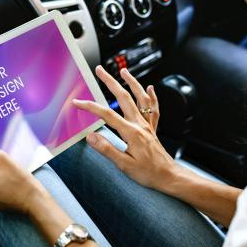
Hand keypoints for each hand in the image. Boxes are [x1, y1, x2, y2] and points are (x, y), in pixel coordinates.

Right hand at [73, 66, 178, 189]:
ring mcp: (147, 125)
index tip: (77, 102)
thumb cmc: (148, 173)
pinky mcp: (152, 129)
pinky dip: (152, 97)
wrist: (168, 176)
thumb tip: (91, 137)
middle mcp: (140, 125)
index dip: (90, 107)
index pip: (106, 115)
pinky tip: (150, 88)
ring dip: (132, 82)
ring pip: (140, 98)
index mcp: (131, 132)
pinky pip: (153, 108)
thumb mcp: (124, 165)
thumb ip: (107, 149)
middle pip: (123, 97)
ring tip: (123, 71)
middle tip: (100, 70)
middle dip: (110, 82)